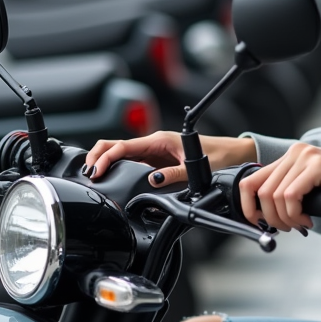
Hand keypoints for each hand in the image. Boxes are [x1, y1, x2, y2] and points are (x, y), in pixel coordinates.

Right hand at [84, 131, 256, 185]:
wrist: (233, 154)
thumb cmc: (218, 155)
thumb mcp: (196, 166)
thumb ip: (174, 174)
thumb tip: (154, 180)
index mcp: (159, 140)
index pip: (123, 146)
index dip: (106, 157)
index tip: (96, 171)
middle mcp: (153, 144)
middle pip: (116, 146)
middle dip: (98, 156)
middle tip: (87, 173)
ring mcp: (153, 153)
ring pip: (121, 153)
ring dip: (105, 161)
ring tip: (92, 176)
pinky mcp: (157, 161)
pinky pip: (131, 161)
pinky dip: (116, 166)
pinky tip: (109, 176)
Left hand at [238, 143, 320, 231]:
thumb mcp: (312, 189)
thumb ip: (291, 193)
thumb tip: (266, 215)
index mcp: (292, 155)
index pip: (251, 180)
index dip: (248, 206)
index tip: (257, 223)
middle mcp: (296, 152)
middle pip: (259, 190)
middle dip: (269, 217)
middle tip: (288, 228)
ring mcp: (307, 156)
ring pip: (273, 196)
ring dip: (284, 219)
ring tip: (302, 224)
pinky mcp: (318, 165)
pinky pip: (290, 196)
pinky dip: (294, 214)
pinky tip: (307, 219)